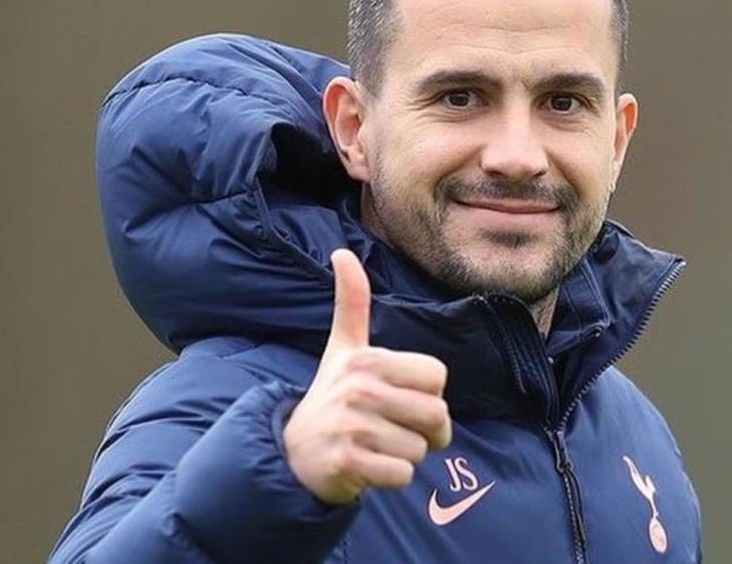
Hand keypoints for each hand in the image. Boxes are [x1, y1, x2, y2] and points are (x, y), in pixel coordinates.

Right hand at [283, 249, 451, 504]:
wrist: (294, 452)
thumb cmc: (332, 396)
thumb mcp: (343, 348)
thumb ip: (351, 302)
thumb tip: (341, 253)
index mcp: (367, 359)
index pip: (438, 378)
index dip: (428, 394)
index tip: (402, 399)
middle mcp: (359, 389)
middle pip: (437, 416)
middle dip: (425, 432)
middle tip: (395, 429)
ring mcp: (351, 427)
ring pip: (420, 449)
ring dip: (405, 455)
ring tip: (376, 446)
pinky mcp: (347, 463)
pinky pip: (402, 475)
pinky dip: (391, 477)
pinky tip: (368, 465)